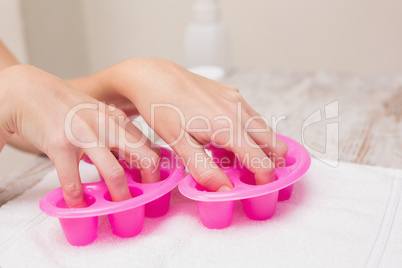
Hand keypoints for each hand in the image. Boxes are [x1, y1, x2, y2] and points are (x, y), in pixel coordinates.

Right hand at [0, 65, 159, 206]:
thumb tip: (133, 158)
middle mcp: (107, 126)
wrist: (30, 91)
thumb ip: (116, 133)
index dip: (157, 167)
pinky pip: (73, 180)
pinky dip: (77, 198)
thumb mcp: (99, 114)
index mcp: (118, 119)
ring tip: (118, 208)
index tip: (155, 182)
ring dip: (119, 196)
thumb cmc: (68, 107)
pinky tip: (78, 205)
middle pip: (145, 157)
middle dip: (151, 181)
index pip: (149, 145)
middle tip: (147, 197)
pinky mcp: (61, 145)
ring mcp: (85, 135)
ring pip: (113, 173)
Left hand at [85, 58, 287, 190]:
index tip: (260, 189)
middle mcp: (238, 110)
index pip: (260, 159)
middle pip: (273, 142)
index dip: (265, 178)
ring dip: (261, 148)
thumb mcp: (178, 143)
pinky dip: (250, 133)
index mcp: (228, 126)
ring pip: (264, 129)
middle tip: (256, 178)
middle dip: (272, 162)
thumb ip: (204, 169)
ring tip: (239, 162)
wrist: (154, 77)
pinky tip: (229, 141)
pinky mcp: (231, 93)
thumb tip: (226, 190)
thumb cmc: (162, 108)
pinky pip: (251, 116)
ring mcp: (236, 99)